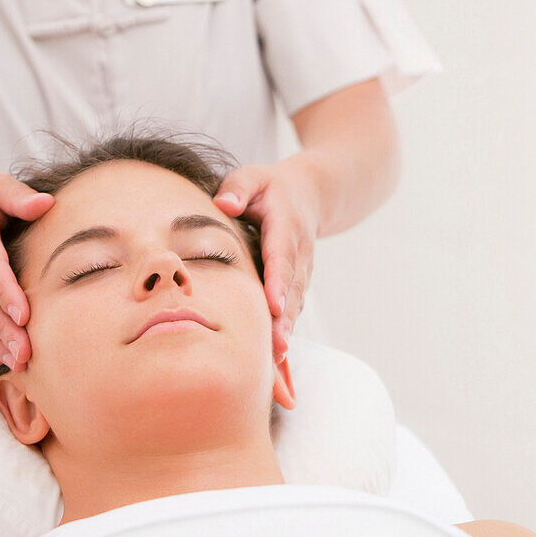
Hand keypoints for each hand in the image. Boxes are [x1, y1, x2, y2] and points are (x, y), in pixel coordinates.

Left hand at [212, 162, 321, 363]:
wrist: (311, 194)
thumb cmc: (271, 188)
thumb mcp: (254, 177)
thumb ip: (239, 188)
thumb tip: (224, 204)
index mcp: (286, 226)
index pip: (282, 257)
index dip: (279, 283)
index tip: (274, 306)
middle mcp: (299, 252)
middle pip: (293, 289)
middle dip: (285, 319)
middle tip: (277, 347)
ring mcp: (303, 269)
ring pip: (296, 303)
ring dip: (287, 330)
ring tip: (278, 359)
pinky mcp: (299, 282)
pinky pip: (294, 307)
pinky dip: (287, 329)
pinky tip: (278, 356)